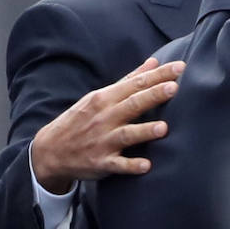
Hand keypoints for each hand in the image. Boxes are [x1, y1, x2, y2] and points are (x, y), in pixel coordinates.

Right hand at [30, 57, 184, 193]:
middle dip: (153, 96)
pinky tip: (146, 166)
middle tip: (174, 87)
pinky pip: (118, 165)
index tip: (180, 67)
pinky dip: (131, 166)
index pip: (135, 84)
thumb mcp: (100, 96)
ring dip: (144, 131)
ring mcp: (102, 141)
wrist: (49, 151)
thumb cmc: (82, 119)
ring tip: (163, 128)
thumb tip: (154, 63)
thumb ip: (129, 81)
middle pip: (132, 105)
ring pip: (126, 135)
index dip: (158, 75)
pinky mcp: (101, 163)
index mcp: (105, 99)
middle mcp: (104, 118)